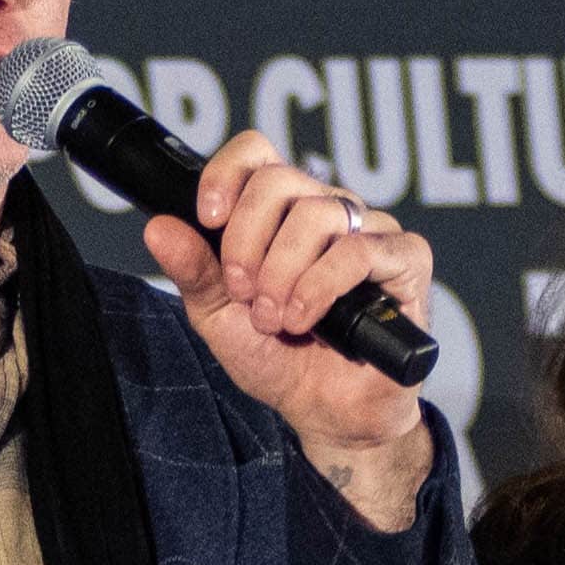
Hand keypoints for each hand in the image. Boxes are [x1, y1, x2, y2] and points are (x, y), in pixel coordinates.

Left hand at [140, 131, 435, 515]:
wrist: (325, 411)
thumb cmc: (277, 357)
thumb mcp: (218, 317)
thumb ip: (192, 272)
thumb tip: (158, 227)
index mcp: (280, 211)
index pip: (257, 153)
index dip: (227, 173)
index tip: (208, 218)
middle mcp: (327, 209)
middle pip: (280, 181)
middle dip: (247, 242)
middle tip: (244, 293)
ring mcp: (370, 230)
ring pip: (319, 214)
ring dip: (283, 273)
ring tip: (276, 319)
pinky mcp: (406, 259)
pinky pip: (361, 250)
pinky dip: (321, 286)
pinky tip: (307, 318)